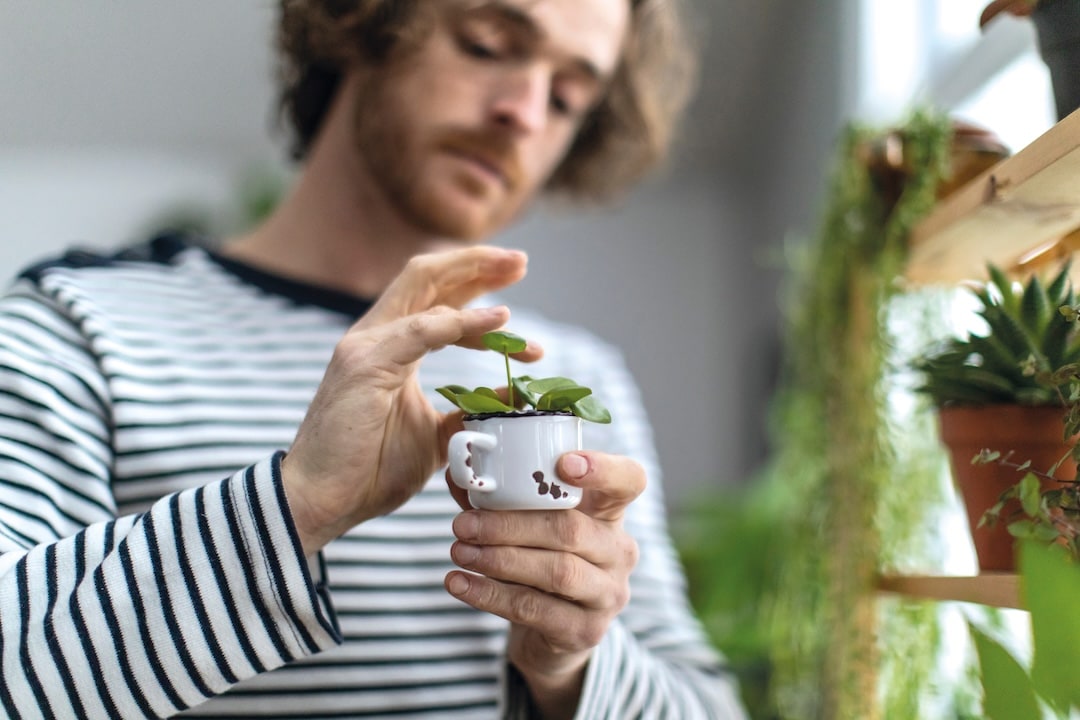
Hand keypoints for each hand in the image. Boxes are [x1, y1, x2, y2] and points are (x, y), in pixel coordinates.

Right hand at [282, 246, 541, 555]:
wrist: (320, 502)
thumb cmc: (369, 471)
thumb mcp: (435, 436)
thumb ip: (466, 410)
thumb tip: (509, 397)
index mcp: (389, 348)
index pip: (434, 300)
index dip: (476, 291)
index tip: (518, 300)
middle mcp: (375, 336)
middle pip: (428, 276)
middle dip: (477, 262)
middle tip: (520, 261)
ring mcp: (366, 345)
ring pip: (423, 284)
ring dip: (473, 274)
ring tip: (515, 268)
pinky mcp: (364, 364)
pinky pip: (422, 330)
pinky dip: (464, 322)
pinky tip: (499, 321)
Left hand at [444, 451, 644, 717]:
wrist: (550, 631)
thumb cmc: (540, 559)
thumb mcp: (528, 524)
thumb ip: (500, 497)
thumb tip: (458, 471)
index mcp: (611, 512)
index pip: (628, 480)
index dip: (603, 469)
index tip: (563, 464)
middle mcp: (619, 551)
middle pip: (572, 530)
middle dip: (510, 525)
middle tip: (463, 524)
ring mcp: (608, 594)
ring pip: (557, 571)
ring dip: (500, 560)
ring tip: (459, 551)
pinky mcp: (585, 631)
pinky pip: (535, 609)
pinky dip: (491, 595)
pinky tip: (460, 583)